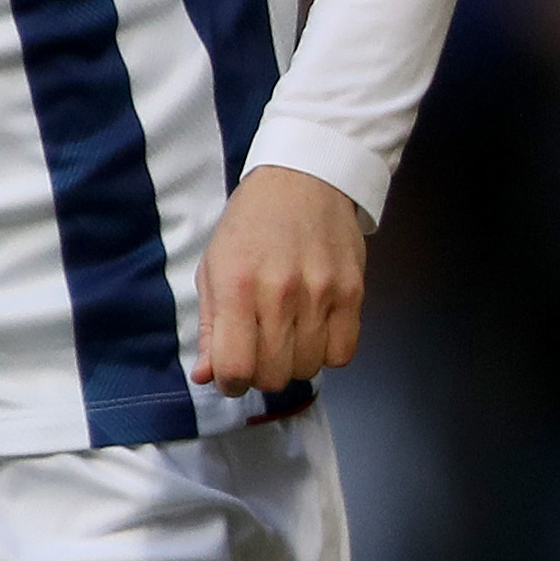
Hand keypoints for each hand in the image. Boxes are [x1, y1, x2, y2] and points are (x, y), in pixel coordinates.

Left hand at [197, 166, 369, 395]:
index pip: (235, 367)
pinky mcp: (353, 292)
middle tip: (259, 351)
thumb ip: (210, 327)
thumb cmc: (252, 223)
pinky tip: (315, 331)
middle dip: (261, 374)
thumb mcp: (214, 267)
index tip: (232, 373)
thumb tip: (206, 376)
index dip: (230, 383)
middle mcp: (279, 292)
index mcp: (236, 285)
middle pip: (273, 375)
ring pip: (308, 368)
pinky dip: (327, 353)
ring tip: (288, 334)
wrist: (304, 177)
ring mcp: (321, 293)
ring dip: (294, 362)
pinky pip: (342, 353)